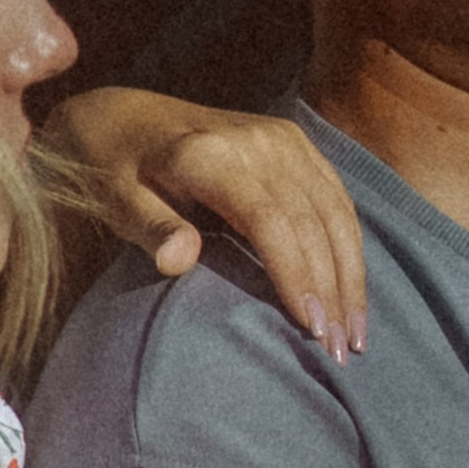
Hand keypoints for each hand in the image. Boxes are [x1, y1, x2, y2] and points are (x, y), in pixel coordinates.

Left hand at [47, 87, 367, 359]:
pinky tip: (352, 292)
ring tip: (355, 334)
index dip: (295, 274)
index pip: (270, 221)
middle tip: (341, 351)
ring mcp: (282, 138)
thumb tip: (180, 260)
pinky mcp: (295, 142)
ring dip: (351, 275)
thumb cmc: (113, 171)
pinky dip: (350, 247)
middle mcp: (258, 141)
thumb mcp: (115, 201)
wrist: (121, 116)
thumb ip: (151, 228)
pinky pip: (336, 198)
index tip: (310, 328)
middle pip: (311, 221)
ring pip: (335, 212)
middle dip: (332, 289)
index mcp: (211, 154)